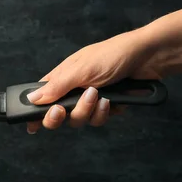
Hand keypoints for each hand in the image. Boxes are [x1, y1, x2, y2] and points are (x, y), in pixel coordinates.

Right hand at [26, 29, 161, 132]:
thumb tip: (31, 98)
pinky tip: (112, 100)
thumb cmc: (112, 55)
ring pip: (79, 120)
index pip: (41, 98)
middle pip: (58, 115)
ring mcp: (90, 99)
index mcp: (61, 78)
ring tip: (99, 96)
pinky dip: (105, 112)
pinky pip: (99, 119)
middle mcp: (73, 89)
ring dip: (88, 111)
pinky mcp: (107, 106)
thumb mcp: (80, 70)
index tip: (32, 125)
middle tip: (62, 111)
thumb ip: (56, 87)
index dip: (35, 112)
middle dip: (61, 116)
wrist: (149, 57)